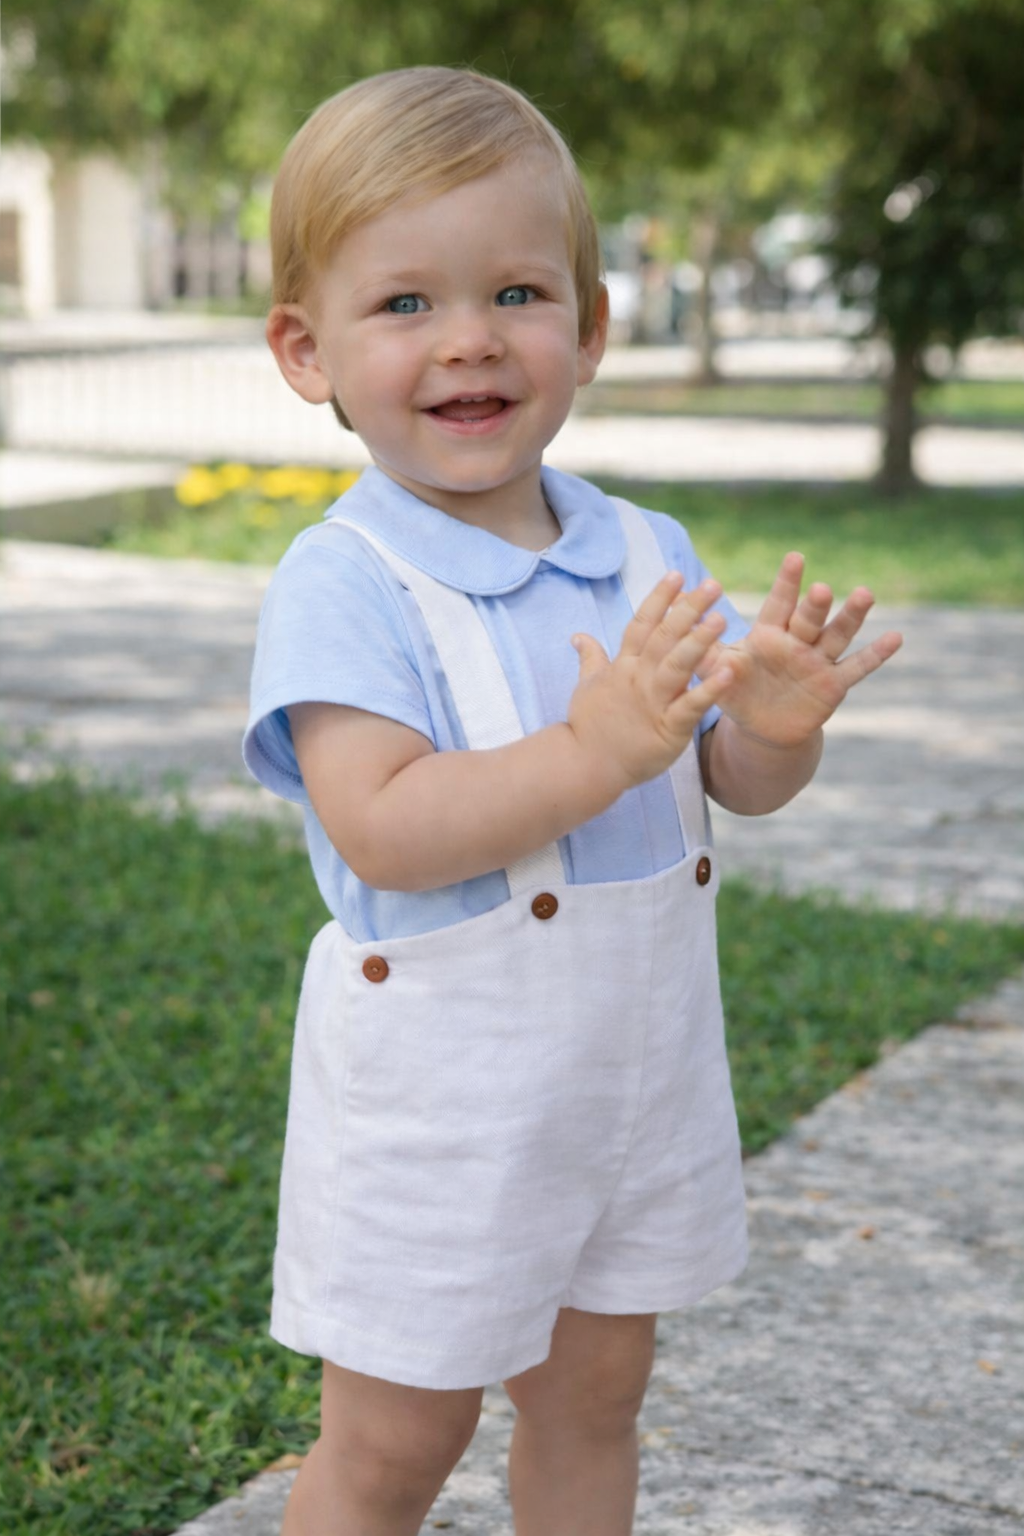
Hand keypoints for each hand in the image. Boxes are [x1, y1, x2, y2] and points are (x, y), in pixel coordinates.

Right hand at [567, 571, 735, 792]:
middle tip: (712, 585)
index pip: (642, 624)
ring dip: (700, 641)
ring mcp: (653, 703)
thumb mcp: (586, 686)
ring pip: (678, 665)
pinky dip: (709, 689)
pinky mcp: (668, 729)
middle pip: (664, 637)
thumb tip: (578, 635)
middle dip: (688, 609)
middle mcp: (638, 678)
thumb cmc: (588, 726)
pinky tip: (729, 671)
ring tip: (721, 617)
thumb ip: (590, 657)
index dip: (660, 598)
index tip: (678, 574)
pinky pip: (691, 706)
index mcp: (623, 666)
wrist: (586, 766)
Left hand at [698, 552, 902, 747]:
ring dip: (851, 616)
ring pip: (837, 636)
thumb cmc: (738, 690)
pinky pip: (856, 669)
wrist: (762, 728)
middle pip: (809, 618)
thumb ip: (705, 652)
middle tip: (820, 589)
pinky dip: (875, 655)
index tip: (795, 557)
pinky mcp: (833, 686)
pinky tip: (896, 637)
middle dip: (815, 605)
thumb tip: (685, 624)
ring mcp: (818, 662)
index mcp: (768, 634)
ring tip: (865, 594)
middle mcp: (797, 642)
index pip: (779, 603)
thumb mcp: (717, 672)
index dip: (787, 583)